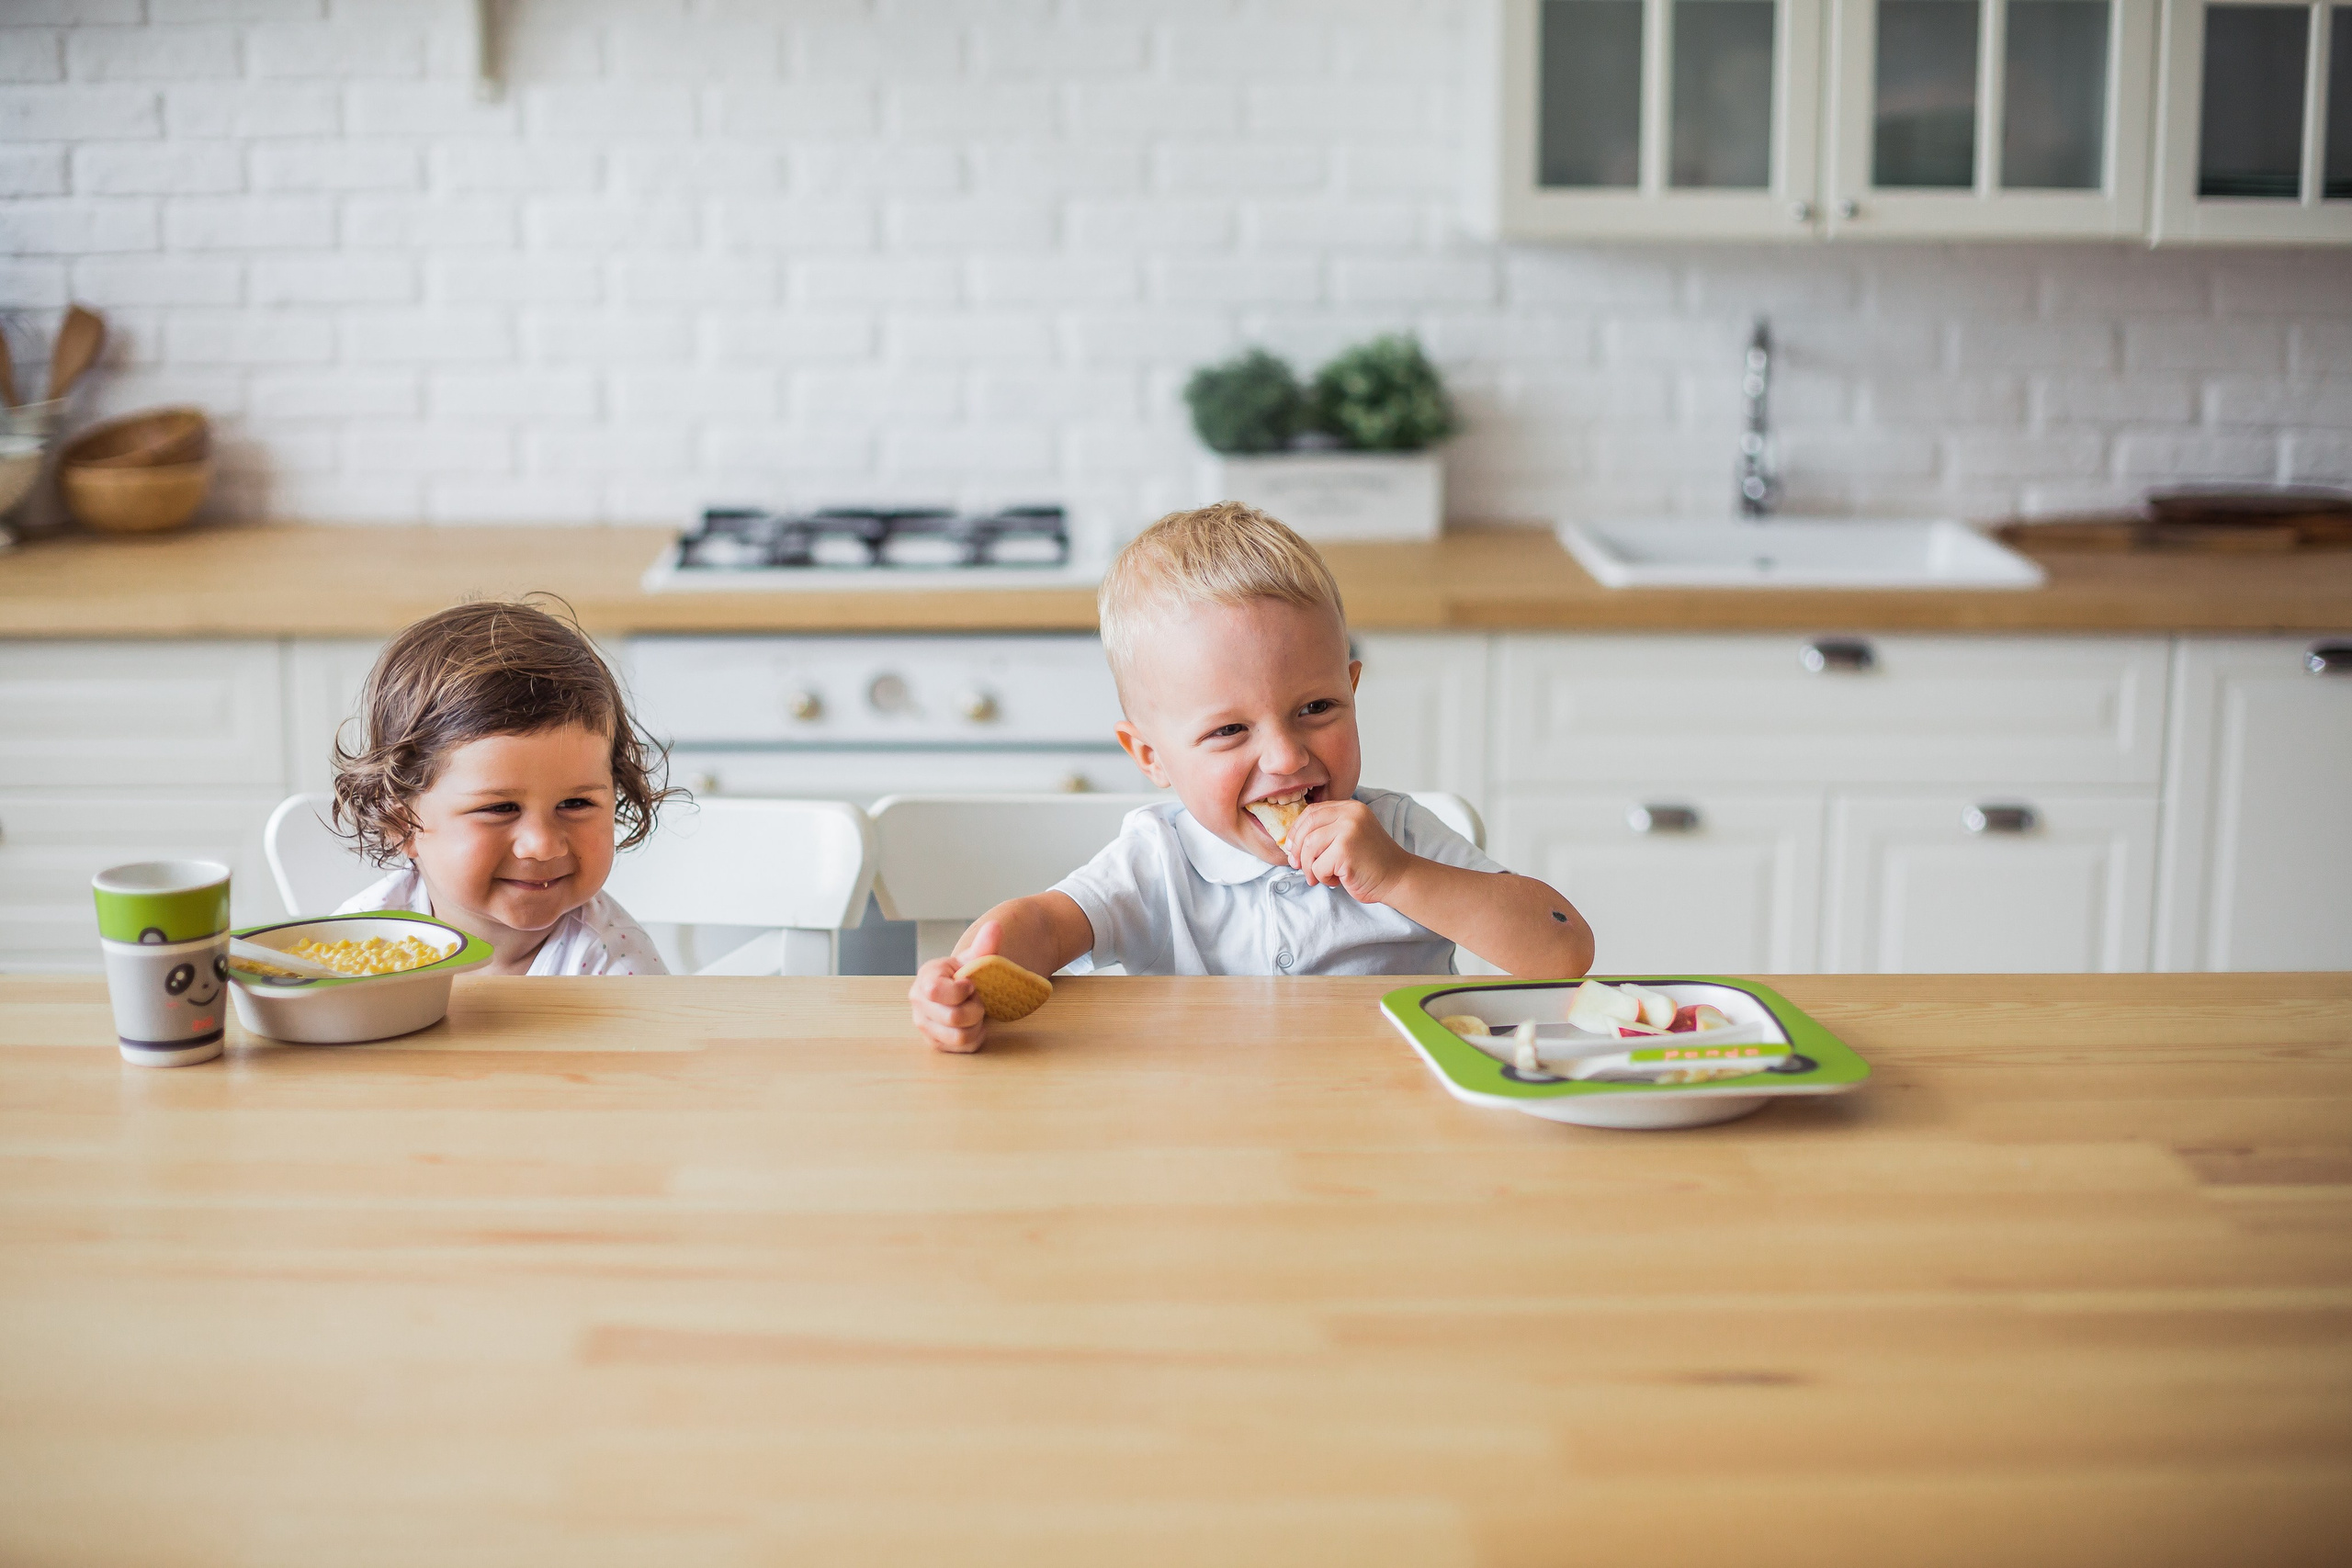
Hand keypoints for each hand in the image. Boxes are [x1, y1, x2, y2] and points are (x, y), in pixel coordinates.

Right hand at [908, 919, 998, 1052]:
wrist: (964, 990)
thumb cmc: (968, 973)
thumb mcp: (976, 958)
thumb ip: (985, 945)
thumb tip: (995, 927)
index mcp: (926, 977)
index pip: (934, 990)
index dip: (960, 991)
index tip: (971, 985)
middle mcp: (918, 1003)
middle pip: (953, 1017)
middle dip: (975, 1009)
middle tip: (978, 999)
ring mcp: (925, 1025)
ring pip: (959, 1036)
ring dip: (976, 1024)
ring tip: (976, 1012)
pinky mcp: (935, 1043)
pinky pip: (963, 1047)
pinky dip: (976, 1037)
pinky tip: (975, 1025)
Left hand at [1287, 799, 1412, 903]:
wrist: (1397, 878)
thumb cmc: (1370, 862)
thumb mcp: (1351, 836)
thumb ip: (1328, 830)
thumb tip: (1291, 842)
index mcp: (1351, 808)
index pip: (1312, 812)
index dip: (1296, 830)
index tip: (1291, 847)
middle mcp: (1351, 815)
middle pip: (1307, 828)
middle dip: (1298, 850)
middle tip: (1297, 865)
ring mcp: (1349, 831)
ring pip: (1310, 848)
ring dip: (1310, 867)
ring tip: (1319, 877)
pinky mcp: (1346, 851)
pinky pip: (1318, 866)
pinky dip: (1323, 878)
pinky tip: (1337, 880)